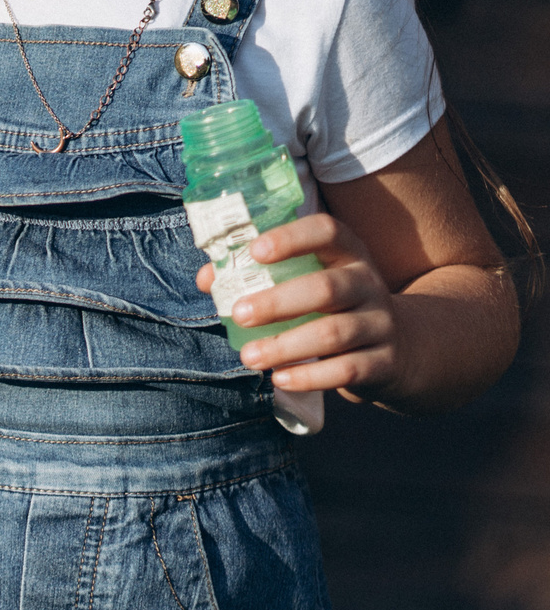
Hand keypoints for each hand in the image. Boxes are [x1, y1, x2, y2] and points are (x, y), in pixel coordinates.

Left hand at [194, 212, 395, 397]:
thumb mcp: (308, 282)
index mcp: (346, 254)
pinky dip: (310, 377)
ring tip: (248, 357)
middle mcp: (368, 283)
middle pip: (327, 288)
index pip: (327, 231)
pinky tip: (280, 378)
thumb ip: (258, 276)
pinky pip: (347, 370)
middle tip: (238, 314)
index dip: (292, 237)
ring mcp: (381, 323)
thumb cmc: (334, 307)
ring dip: (285, 346)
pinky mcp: (384, 362)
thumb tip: (207, 279)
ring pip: (334, 333)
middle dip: (278, 302)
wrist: (403, 347)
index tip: (255, 251)